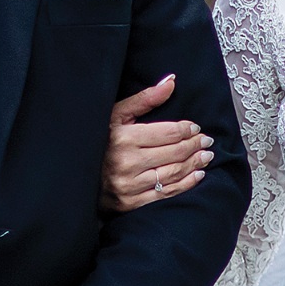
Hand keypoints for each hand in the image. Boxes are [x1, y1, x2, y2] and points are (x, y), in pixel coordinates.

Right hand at [102, 74, 211, 212]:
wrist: (78, 176)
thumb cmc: (100, 141)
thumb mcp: (116, 116)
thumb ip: (145, 99)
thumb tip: (171, 81)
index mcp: (123, 138)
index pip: (169, 133)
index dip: (187, 130)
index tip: (195, 128)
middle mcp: (127, 163)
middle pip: (175, 153)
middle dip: (195, 145)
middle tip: (206, 141)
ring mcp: (129, 186)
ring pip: (173, 173)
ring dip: (195, 164)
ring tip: (206, 156)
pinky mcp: (131, 203)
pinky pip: (167, 193)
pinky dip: (186, 184)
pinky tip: (197, 175)